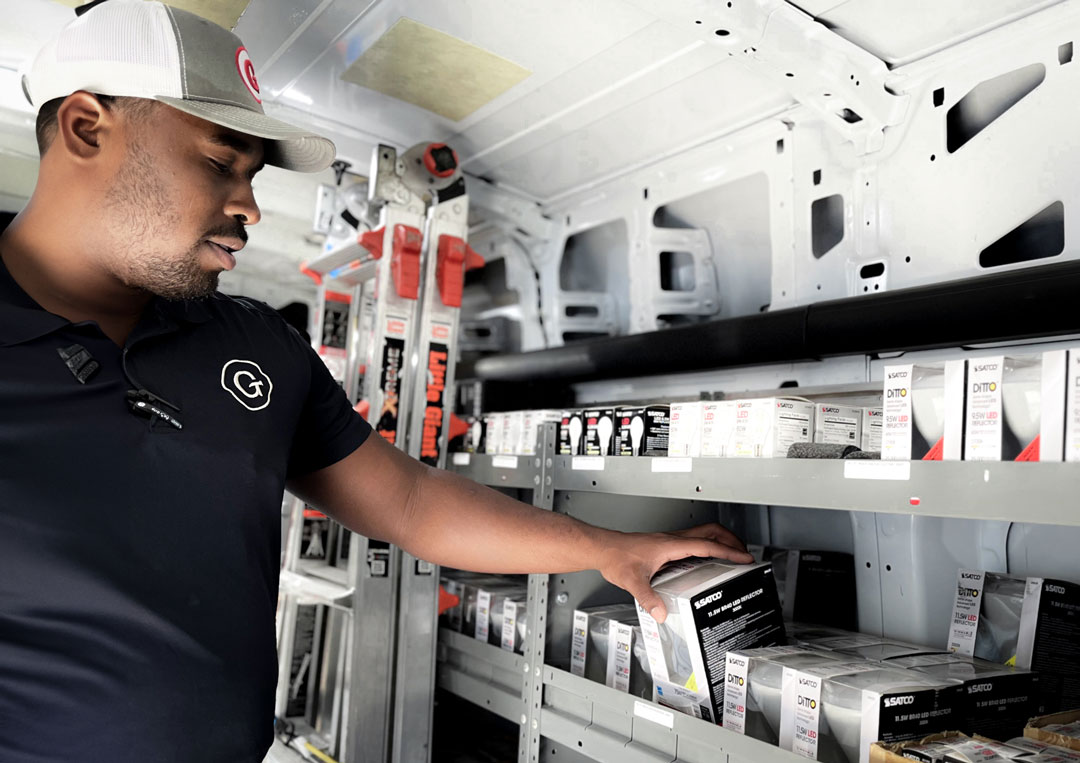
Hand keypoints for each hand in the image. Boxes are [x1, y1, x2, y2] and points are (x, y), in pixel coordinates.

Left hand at [597, 523, 753, 623]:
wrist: (603, 548)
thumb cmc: (615, 556)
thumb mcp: (632, 581)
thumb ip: (648, 598)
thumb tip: (662, 613)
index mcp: (670, 545)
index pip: (706, 545)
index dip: (728, 551)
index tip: (744, 557)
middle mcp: (672, 540)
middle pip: (710, 532)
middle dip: (731, 540)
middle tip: (744, 553)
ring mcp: (669, 541)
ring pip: (702, 534)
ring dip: (720, 541)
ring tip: (731, 555)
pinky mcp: (665, 546)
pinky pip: (693, 541)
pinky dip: (707, 547)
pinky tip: (705, 561)